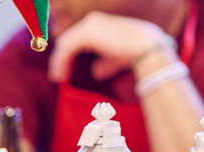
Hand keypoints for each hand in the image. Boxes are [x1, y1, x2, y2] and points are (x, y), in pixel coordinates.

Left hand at [48, 12, 172, 82]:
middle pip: (68, 40)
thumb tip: (95, 72)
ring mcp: (89, 25)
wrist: (145, 46)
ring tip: (58, 78)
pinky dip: (60, 62)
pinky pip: (66, 49)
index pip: (77, 38)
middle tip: (58, 76)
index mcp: (100, 24)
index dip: (68, 54)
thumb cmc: (135, 51)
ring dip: (58, 62)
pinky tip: (60, 75)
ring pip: (65, 44)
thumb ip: (104, 62)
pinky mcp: (86, 33)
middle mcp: (93, 21)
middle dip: (60, 59)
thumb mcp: (115, 58)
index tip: (65, 71)